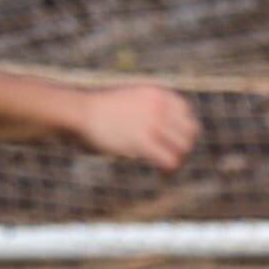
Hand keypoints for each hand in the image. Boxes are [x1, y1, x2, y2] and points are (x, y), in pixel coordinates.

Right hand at [79, 85, 200, 172]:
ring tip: (166, 170)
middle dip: (183, 147)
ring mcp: (153, 122)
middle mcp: (160, 106)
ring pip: (184, 147)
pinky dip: (169, 171)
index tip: (170, 142)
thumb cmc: (97, 110)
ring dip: (178, 161)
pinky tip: (161, 175)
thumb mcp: (128, 100)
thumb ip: (146, 109)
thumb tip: (157, 126)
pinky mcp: (143, 141)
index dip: (180, 130)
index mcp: (157, 93)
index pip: (186, 112)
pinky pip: (170, 160)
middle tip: (170, 158)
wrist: (78, 111)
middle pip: (190, 131)